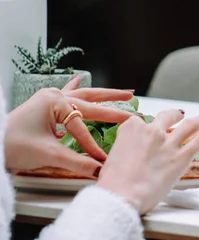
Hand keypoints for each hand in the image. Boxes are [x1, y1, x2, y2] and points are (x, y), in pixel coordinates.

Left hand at [5, 76, 134, 176]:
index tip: (105, 159)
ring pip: (83, 95)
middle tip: (135, 103)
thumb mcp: (49, 156)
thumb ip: (78, 163)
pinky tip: (79, 78)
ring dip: (104, 94)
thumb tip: (100, 171)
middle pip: (92, 100)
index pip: (83, 126)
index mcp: (55, 102)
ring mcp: (48, 98)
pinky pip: (65, 93)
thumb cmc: (13, 146)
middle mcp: (54, 96)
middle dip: (115, 103)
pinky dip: (74, 87)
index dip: (94, 145)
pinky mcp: (43, 105)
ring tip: (125, 92)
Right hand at [97, 110, 198, 214]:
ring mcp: (168, 143)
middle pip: (166, 117)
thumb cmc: (112, 184)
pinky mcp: (181, 157)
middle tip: (180, 114)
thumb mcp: (112, 160)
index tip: (147, 131)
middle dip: (174, 115)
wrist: (121, 194)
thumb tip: (129, 157)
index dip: (146, 127)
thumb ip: (125, 152)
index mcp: (131, 129)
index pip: (141, 122)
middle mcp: (151, 132)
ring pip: (188, 126)